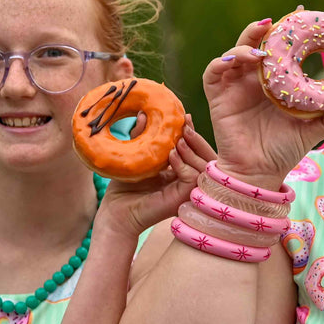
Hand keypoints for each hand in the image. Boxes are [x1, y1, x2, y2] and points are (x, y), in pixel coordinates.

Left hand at [96, 116, 215, 238]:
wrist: (116, 210)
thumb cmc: (125, 186)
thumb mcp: (137, 154)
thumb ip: (142, 136)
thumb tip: (143, 113)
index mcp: (181, 171)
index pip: (196, 151)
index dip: (193, 134)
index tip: (184, 117)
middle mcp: (189, 182)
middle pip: (207, 157)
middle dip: (197, 139)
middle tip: (185, 125)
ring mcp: (188, 191)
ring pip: (205, 167)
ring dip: (192, 150)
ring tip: (177, 141)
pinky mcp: (182, 198)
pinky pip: (193, 178)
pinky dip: (184, 165)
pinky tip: (171, 157)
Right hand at [203, 20, 323, 187]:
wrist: (260, 174)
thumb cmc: (283, 152)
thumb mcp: (313, 130)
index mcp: (274, 83)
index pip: (278, 50)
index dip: (285, 32)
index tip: (301, 13)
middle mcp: (253, 81)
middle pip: (254, 44)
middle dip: (262, 30)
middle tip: (276, 22)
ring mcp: (234, 87)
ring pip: (234, 53)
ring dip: (244, 44)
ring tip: (260, 47)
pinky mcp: (218, 98)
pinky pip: (213, 72)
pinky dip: (222, 61)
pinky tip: (237, 60)